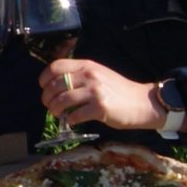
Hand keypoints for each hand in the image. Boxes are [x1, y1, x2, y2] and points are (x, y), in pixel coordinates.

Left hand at [40, 57, 162, 133]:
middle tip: (50, 106)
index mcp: (87, 65)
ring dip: (55, 110)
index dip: (44, 78)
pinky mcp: (100, 107)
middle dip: (47, 98)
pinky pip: (75, 115)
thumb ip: (79, 75)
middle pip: (54, 85)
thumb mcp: (98, 74)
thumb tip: (54, 85)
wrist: (142, 102)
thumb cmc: (118, 90)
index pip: (55, 66)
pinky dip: (70, 120)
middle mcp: (89, 75)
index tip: (44, 87)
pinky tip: (73, 121)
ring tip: (58, 114)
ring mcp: (95, 91)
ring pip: (61, 101)